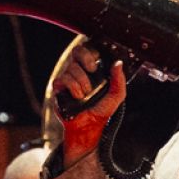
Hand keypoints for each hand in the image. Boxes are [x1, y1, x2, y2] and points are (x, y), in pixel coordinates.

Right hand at [51, 37, 127, 165]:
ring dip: (82, 81)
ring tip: (86, 94)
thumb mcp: (116, 96)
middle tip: (92, 69)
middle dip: (85, 58)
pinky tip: (78, 97)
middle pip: (77, 51)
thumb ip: (119, 80)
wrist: (89, 127)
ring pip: (72, 68)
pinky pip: (63, 79)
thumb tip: (118, 63)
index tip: (97, 62)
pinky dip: (73, 87)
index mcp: (92, 71)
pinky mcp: (59, 88)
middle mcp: (79, 72)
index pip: (88, 51)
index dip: (91, 52)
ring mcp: (68, 79)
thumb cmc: (101, 112)